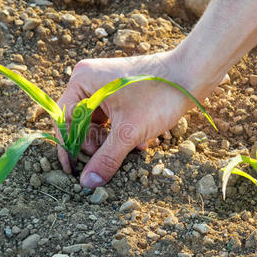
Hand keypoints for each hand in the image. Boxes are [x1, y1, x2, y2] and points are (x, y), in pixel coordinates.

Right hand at [56, 50, 206, 188]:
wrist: (192, 74)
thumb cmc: (158, 95)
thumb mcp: (128, 132)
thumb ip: (105, 158)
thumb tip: (87, 183)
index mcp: (82, 81)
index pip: (63, 120)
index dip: (67, 147)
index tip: (73, 170)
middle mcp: (88, 78)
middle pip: (78, 122)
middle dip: (93, 145)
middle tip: (107, 161)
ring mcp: (103, 83)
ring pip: (96, 121)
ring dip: (109, 140)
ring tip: (130, 150)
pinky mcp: (118, 89)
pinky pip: (110, 116)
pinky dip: (120, 131)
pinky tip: (139, 142)